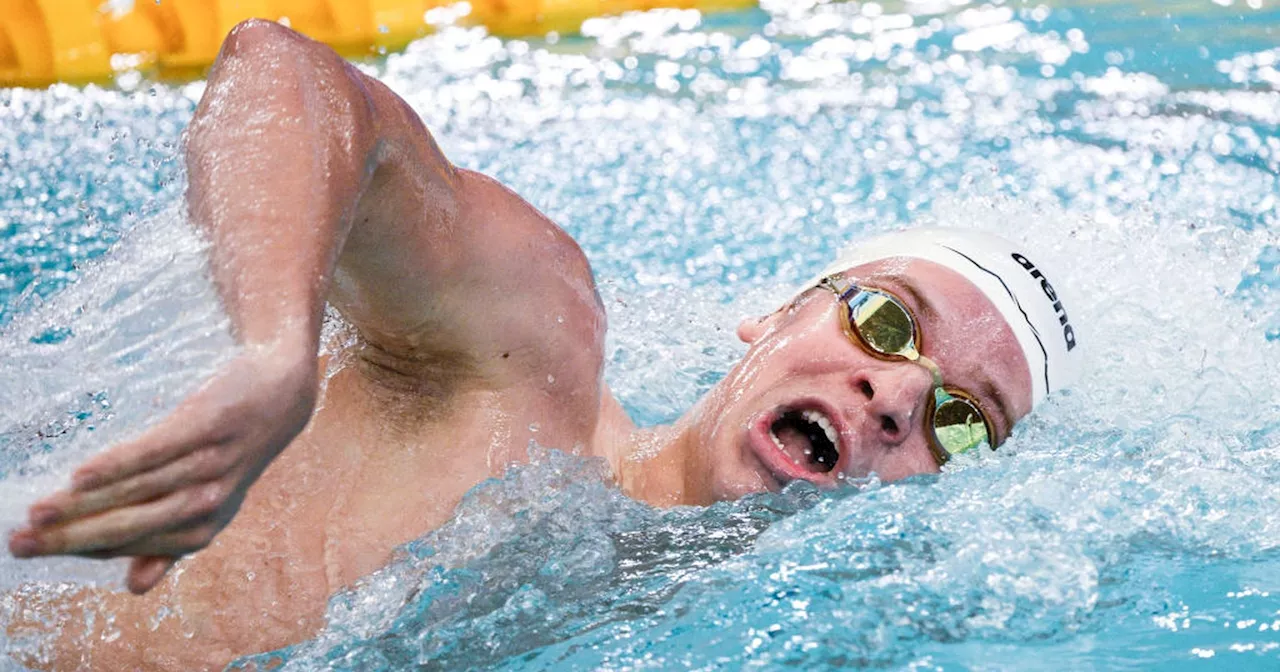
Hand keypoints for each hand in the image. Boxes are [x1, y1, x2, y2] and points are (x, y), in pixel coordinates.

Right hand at [8, 343, 316, 593]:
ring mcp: (210, 464)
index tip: (27, 548)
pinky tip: (83, 475)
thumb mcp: (209, 503)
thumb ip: (169, 543)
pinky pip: (159, 451)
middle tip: (19, 540)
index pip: (126, 546)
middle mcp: (206, 504)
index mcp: (199, 530)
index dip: (76, 549)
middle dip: (70, 538)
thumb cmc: (232, 449)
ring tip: (38, 510)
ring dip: (84, 504)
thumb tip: (136, 588)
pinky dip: (120, 465)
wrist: (280, 392)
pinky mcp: (210, 427)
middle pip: (128, 527)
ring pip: (137, 491)